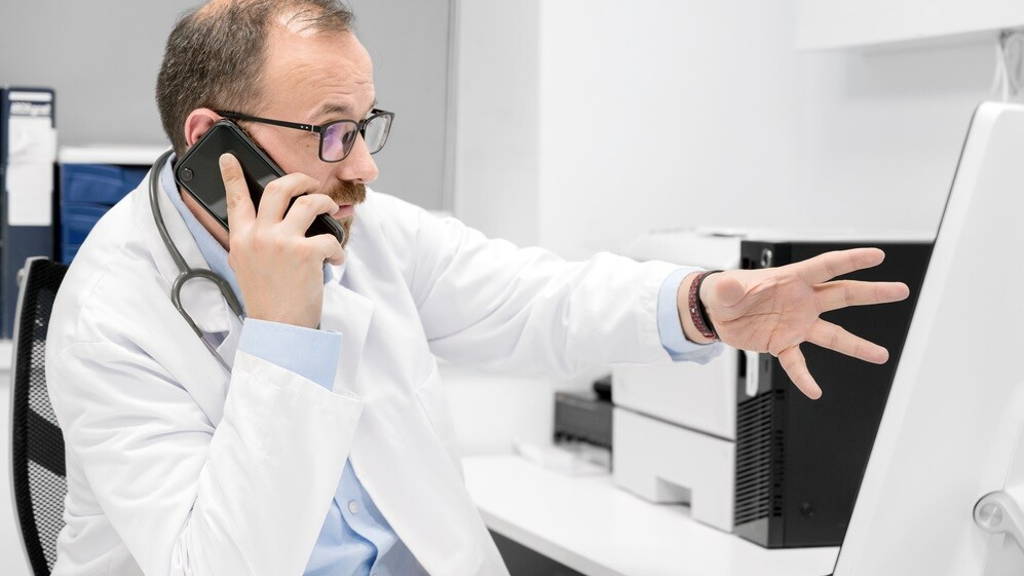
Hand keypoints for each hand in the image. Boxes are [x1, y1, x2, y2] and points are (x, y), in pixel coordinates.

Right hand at [220, 153, 343, 327]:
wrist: (279, 327)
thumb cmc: (268, 300)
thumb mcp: (246, 267)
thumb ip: (252, 242)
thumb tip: (267, 224)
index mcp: (241, 239)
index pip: (235, 199)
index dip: (232, 175)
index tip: (230, 158)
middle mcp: (259, 236)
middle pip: (278, 188)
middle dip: (299, 179)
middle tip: (309, 184)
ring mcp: (283, 242)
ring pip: (309, 202)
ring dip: (326, 203)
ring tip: (332, 211)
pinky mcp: (306, 252)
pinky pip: (329, 236)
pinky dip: (338, 248)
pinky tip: (335, 260)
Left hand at [684, 248, 909, 399]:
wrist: (715, 313)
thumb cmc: (724, 292)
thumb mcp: (725, 287)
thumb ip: (730, 287)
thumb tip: (728, 285)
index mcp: (791, 280)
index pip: (826, 266)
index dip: (851, 260)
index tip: (878, 256)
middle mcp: (801, 301)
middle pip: (843, 294)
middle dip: (872, 292)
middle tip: (900, 290)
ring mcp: (796, 323)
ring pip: (832, 335)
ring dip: (856, 345)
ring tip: (881, 355)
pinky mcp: (783, 343)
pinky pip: (798, 363)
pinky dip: (805, 377)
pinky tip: (814, 391)